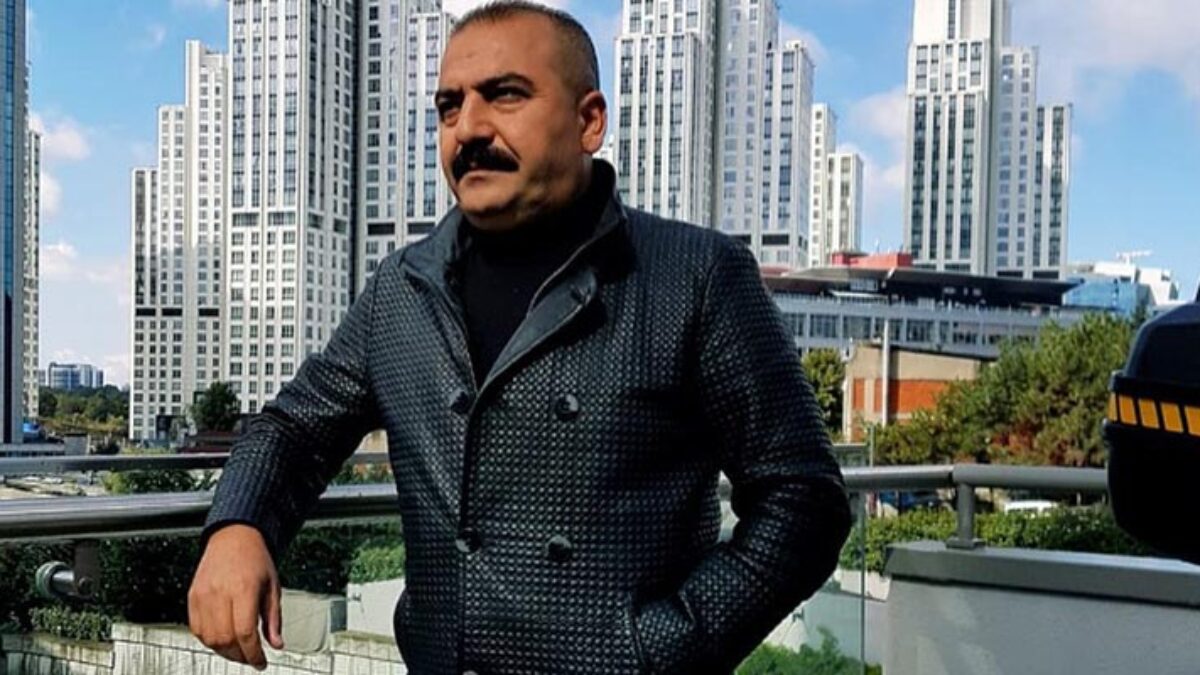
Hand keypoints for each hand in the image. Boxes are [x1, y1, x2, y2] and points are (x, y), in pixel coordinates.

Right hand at [188, 524, 284, 669]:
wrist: (233, 537)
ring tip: (238, 650)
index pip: (245, 633)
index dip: (253, 654)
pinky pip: (196, 629)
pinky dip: (209, 640)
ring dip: (224, 651)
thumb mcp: (273, 587)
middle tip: (251, 657)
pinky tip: (223, 638)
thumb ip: (274, 619)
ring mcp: (202, 595)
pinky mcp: (192, 597)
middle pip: (225, 639)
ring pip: (209, 638)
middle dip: (239, 656)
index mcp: (243, 589)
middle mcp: (219, 593)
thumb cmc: (254, 558)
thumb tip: (276, 644)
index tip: (261, 662)